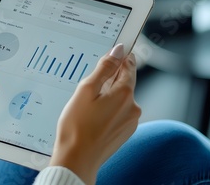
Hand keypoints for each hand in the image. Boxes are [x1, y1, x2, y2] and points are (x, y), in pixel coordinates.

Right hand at [49, 44, 140, 184]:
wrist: (76, 159)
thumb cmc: (76, 126)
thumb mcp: (86, 90)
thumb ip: (104, 68)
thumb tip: (118, 50)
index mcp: (124, 94)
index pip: (128, 66)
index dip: (120, 58)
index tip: (114, 53)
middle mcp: (133, 107)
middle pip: (123, 83)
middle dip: (107, 82)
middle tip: (87, 88)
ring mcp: (130, 122)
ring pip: (119, 100)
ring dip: (106, 98)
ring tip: (86, 108)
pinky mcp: (124, 133)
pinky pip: (117, 114)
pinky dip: (107, 112)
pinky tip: (91, 119)